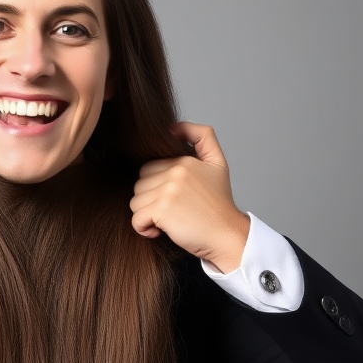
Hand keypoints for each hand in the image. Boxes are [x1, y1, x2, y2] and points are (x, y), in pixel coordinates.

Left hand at [129, 121, 249, 273]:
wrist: (227, 235)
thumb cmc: (218, 205)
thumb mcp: (217, 163)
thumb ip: (202, 138)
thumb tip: (172, 127)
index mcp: (184, 160)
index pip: (149, 168)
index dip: (157, 187)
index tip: (173, 199)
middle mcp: (176, 171)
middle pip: (139, 184)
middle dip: (149, 201)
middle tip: (170, 211)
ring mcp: (169, 190)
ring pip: (135, 202)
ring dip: (146, 216)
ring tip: (168, 220)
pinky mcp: (162, 210)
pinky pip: (136, 219)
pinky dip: (143, 229)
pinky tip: (160, 231)